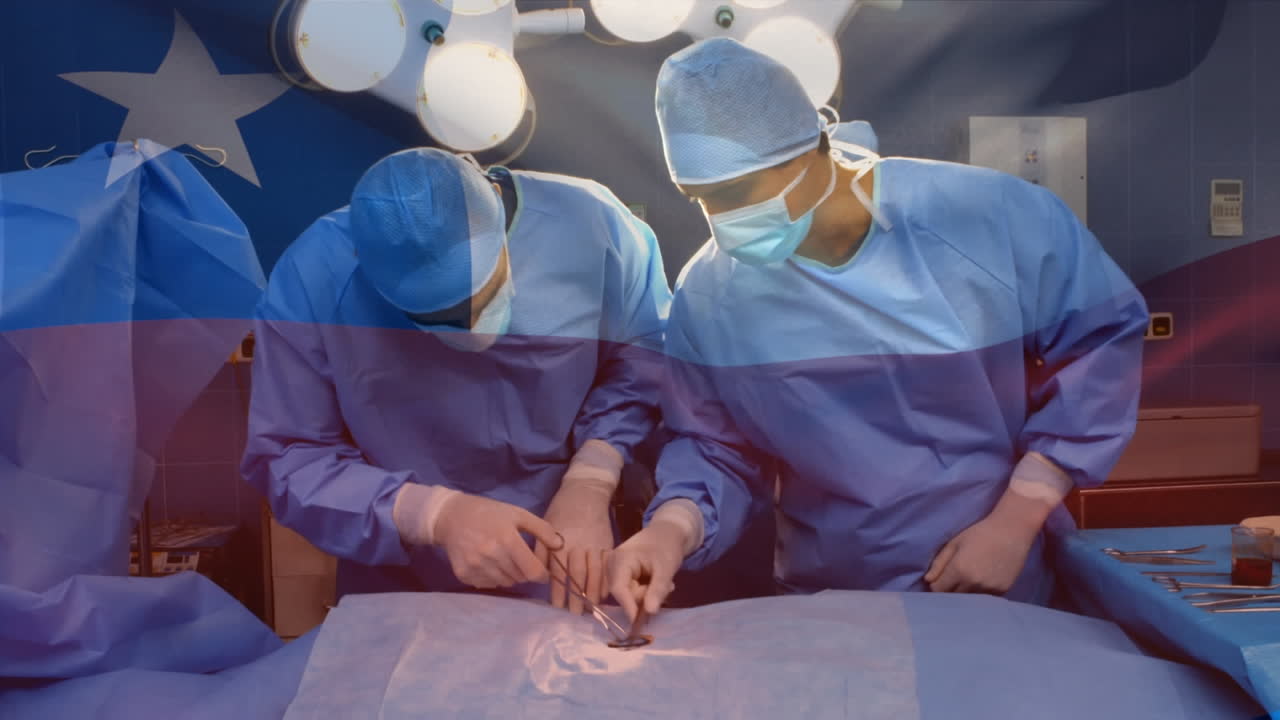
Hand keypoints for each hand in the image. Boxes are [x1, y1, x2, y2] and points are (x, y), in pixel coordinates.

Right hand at [433, 493, 561, 589]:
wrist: (451, 516)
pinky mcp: (463, 574)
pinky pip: (488, 585)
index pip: (533, 571)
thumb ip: (542, 529)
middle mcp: (491, 555)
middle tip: (520, 559)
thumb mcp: (518, 514)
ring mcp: (475, 566)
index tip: (543, 572)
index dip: (542, 575)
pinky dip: (493, 578)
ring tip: (503, 559)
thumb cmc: (489, 513)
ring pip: (505, 583)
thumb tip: (560, 545)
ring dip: (510, 575)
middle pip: (520, 578)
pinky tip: (488, 563)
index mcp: (507, 539)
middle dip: (525, 572)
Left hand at [535, 480, 614, 613]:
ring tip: (590, 610)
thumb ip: (541, 552)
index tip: (557, 608)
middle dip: (576, 598)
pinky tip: (605, 594)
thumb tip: (538, 577)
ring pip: (595, 573)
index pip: (559, 572)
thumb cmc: (560, 511)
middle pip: (578, 576)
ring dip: (593, 593)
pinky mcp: (608, 543)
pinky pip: (608, 566)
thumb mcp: (544, 527)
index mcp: (560, 542)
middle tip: (574, 616)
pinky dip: (607, 581)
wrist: (585, 493)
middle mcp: (579, 545)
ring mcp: (596, 545)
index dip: (558, 591)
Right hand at [606, 519, 687, 622]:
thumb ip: (657, 589)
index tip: (640, 622)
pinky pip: (630, 591)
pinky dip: (645, 591)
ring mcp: (615, 570)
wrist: (667, 533)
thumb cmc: (666, 546)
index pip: (618, 588)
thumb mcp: (666, 568)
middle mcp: (612, 565)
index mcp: (620, 559)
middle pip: (623, 593)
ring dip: (647, 594)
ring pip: (628, 595)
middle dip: (645, 596)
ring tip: (665, 583)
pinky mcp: (621, 575)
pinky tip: (655, 581)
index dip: (628, 606)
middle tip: (667, 588)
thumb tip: (650, 612)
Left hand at [924, 511, 1038, 594]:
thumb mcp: (954, 543)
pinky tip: (982, 581)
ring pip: (969, 601)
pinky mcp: (1002, 591)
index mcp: (958, 570)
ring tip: (967, 582)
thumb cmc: (980, 533)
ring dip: (964, 595)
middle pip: (952, 598)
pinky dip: (980, 594)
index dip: (935, 586)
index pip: (938, 590)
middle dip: (948, 592)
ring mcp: (989, 589)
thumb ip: (939, 563)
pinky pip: (984, 599)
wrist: (1012, 531)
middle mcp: (973, 583)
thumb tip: (928, 581)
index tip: (937, 581)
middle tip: (951, 582)